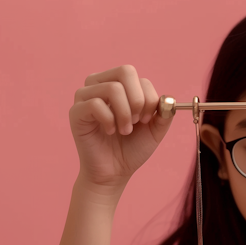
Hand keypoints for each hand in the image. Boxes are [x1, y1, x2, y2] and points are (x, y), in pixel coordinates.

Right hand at [69, 64, 174, 190]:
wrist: (115, 172)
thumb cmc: (132, 148)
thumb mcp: (155, 130)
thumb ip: (165, 113)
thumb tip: (169, 99)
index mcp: (120, 85)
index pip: (139, 77)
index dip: (149, 99)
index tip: (147, 120)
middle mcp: (100, 84)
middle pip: (125, 72)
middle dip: (139, 101)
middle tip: (137, 122)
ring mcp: (85, 96)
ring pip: (112, 88)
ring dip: (125, 113)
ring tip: (125, 130)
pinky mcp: (76, 112)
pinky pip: (96, 104)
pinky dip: (110, 121)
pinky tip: (110, 132)